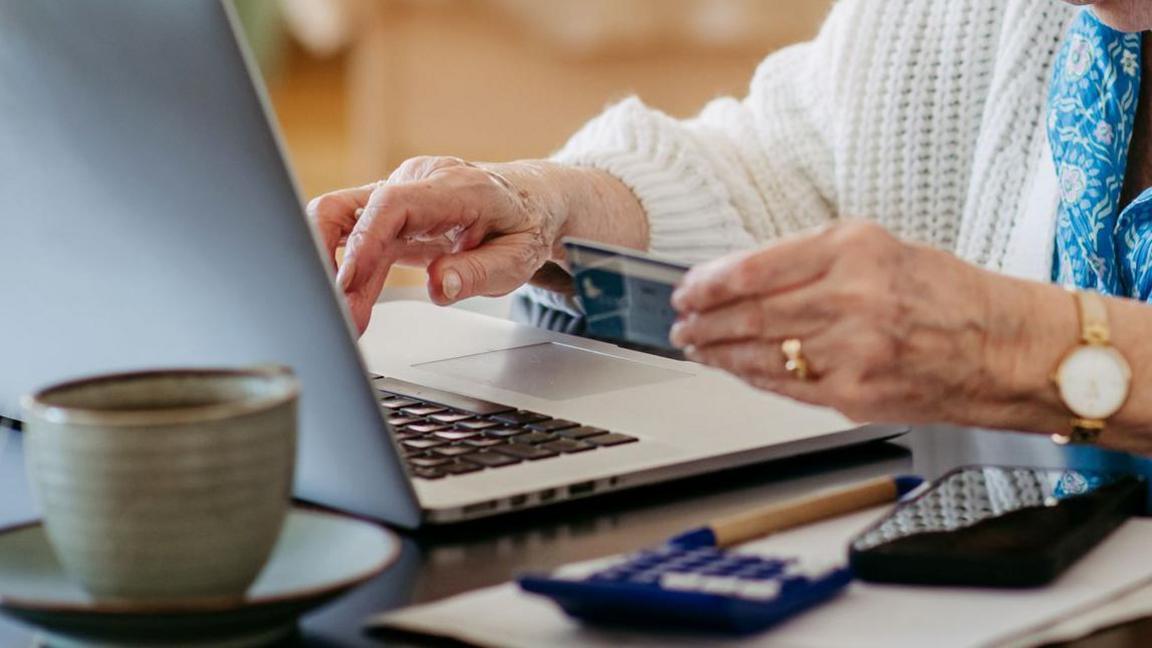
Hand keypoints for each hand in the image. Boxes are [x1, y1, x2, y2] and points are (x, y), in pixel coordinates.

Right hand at [307, 157, 565, 332]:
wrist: (529, 200)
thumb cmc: (523, 225)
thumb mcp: (519, 258)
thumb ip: (478, 272)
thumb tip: (438, 287)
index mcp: (455, 187)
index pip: (394, 204)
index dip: (364, 241)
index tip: (349, 281)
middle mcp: (418, 181)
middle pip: (349, 206)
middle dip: (333, 261)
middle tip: (342, 312)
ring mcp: (399, 193)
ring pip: (343, 223)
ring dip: (339, 272)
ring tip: (350, 317)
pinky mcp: (390, 212)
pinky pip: (355, 236)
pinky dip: (349, 271)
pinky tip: (353, 302)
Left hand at [669, 221, 1027, 424]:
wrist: (1004, 348)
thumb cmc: (947, 295)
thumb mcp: (881, 248)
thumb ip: (812, 260)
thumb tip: (745, 278)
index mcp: (854, 250)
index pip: (756, 267)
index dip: (710, 282)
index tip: (687, 290)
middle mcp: (851, 298)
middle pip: (751, 313)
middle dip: (705, 322)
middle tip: (682, 324)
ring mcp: (852, 351)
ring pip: (762, 352)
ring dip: (719, 352)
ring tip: (696, 347)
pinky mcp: (854, 394)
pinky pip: (785, 385)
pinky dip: (752, 377)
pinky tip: (734, 369)